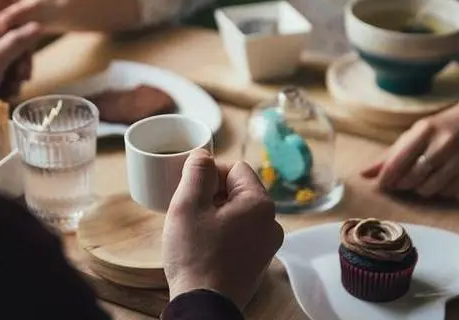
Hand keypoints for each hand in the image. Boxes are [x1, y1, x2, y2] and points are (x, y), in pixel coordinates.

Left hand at [0, 23, 41, 102]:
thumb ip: (17, 41)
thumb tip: (38, 24)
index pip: (13, 31)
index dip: (24, 50)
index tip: (24, 69)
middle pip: (11, 49)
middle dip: (18, 68)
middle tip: (18, 82)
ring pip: (6, 64)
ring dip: (12, 80)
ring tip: (8, 92)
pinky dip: (2, 85)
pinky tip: (3, 96)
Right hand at [163, 150, 283, 309]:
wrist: (203, 306)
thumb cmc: (195, 257)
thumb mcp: (187, 205)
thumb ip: (196, 172)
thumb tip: (203, 154)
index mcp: (259, 203)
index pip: (236, 168)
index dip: (210, 174)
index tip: (191, 191)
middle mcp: (272, 222)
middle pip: (239, 190)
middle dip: (213, 195)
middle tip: (190, 212)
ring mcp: (268, 245)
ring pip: (239, 213)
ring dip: (217, 215)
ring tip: (196, 231)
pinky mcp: (259, 262)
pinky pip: (242, 234)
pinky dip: (224, 234)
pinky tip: (205, 247)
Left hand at [361, 93, 458, 197]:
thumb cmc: (441, 128)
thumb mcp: (415, 133)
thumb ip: (390, 155)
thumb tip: (364, 174)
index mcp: (425, 130)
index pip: (398, 161)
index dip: (386, 177)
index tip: (381, 185)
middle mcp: (444, 144)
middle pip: (412, 178)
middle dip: (402, 184)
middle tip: (401, 182)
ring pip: (429, 189)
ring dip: (420, 189)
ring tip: (421, 179)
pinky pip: (448, 193)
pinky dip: (440, 191)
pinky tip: (440, 179)